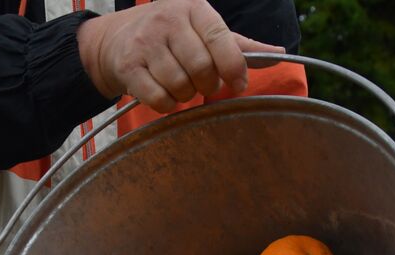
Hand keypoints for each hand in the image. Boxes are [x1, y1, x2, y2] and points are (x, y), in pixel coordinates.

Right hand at [77, 0, 284, 112]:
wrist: (116, 39)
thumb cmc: (170, 36)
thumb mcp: (202, 31)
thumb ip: (238, 45)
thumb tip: (279, 55)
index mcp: (194, 9)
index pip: (221, 39)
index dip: (234, 67)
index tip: (239, 84)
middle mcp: (168, 21)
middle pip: (201, 67)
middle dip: (207, 84)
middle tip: (203, 84)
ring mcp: (146, 43)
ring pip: (179, 84)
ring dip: (186, 95)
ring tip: (182, 87)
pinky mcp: (128, 66)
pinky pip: (157, 98)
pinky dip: (168, 105)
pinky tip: (167, 98)